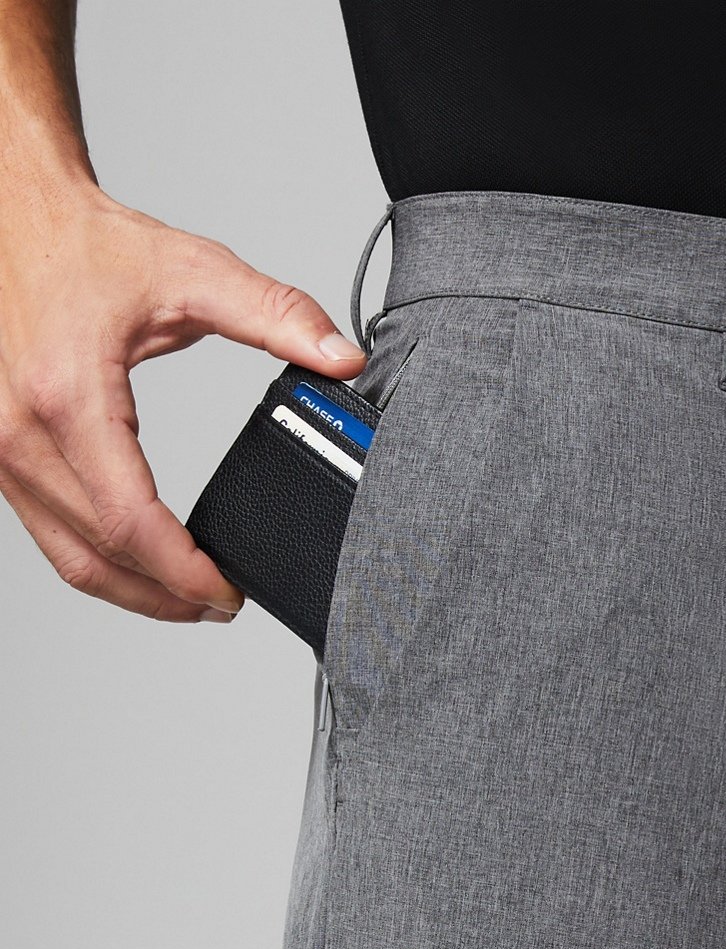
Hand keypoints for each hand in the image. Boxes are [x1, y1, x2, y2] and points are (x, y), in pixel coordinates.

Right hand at [0, 180, 367, 621]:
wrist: (10, 216)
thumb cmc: (84, 244)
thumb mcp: (190, 271)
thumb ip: (276, 315)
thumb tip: (341, 357)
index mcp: (69, 396)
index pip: (131, 523)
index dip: (185, 574)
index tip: (228, 593)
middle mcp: (21, 433)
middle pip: (102, 556)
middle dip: (169, 596)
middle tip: (223, 606)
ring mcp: (1, 451)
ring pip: (70, 560)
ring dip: (133, 593)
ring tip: (190, 599)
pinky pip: (48, 535)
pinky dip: (99, 562)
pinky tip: (142, 566)